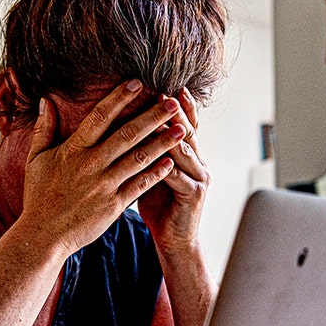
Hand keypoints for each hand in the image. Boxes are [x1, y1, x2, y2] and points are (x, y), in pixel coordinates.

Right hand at [18, 80, 186, 256]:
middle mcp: (91, 165)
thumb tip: (47, 100)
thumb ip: (43, 129)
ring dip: (162, 142)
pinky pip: (139, 186)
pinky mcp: (113, 206)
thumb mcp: (35, 160)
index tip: (137, 82)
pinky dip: (156, 173)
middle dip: (152, 116)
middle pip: (127, 134)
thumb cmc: (39, 196)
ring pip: (138, 158)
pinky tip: (171, 162)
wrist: (43, 235)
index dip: (119, 98)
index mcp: (73, 150)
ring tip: (181, 129)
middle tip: (172, 102)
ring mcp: (104, 186)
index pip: (99, 116)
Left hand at [137, 88, 210, 253]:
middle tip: (164, 93)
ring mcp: (198, 177)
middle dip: (176, 111)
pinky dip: (168, 165)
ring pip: (184, 150)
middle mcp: (197, 162)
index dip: (178, 105)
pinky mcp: (194, 194)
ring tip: (163, 117)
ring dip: (173, 134)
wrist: (174, 240)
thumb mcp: (152, 172)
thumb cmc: (159, 205)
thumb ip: (147, 149)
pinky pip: (179, 176)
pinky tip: (159, 156)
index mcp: (186, 154)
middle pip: (187, 130)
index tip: (165, 84)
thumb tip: (127, 124)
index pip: (183, 123)